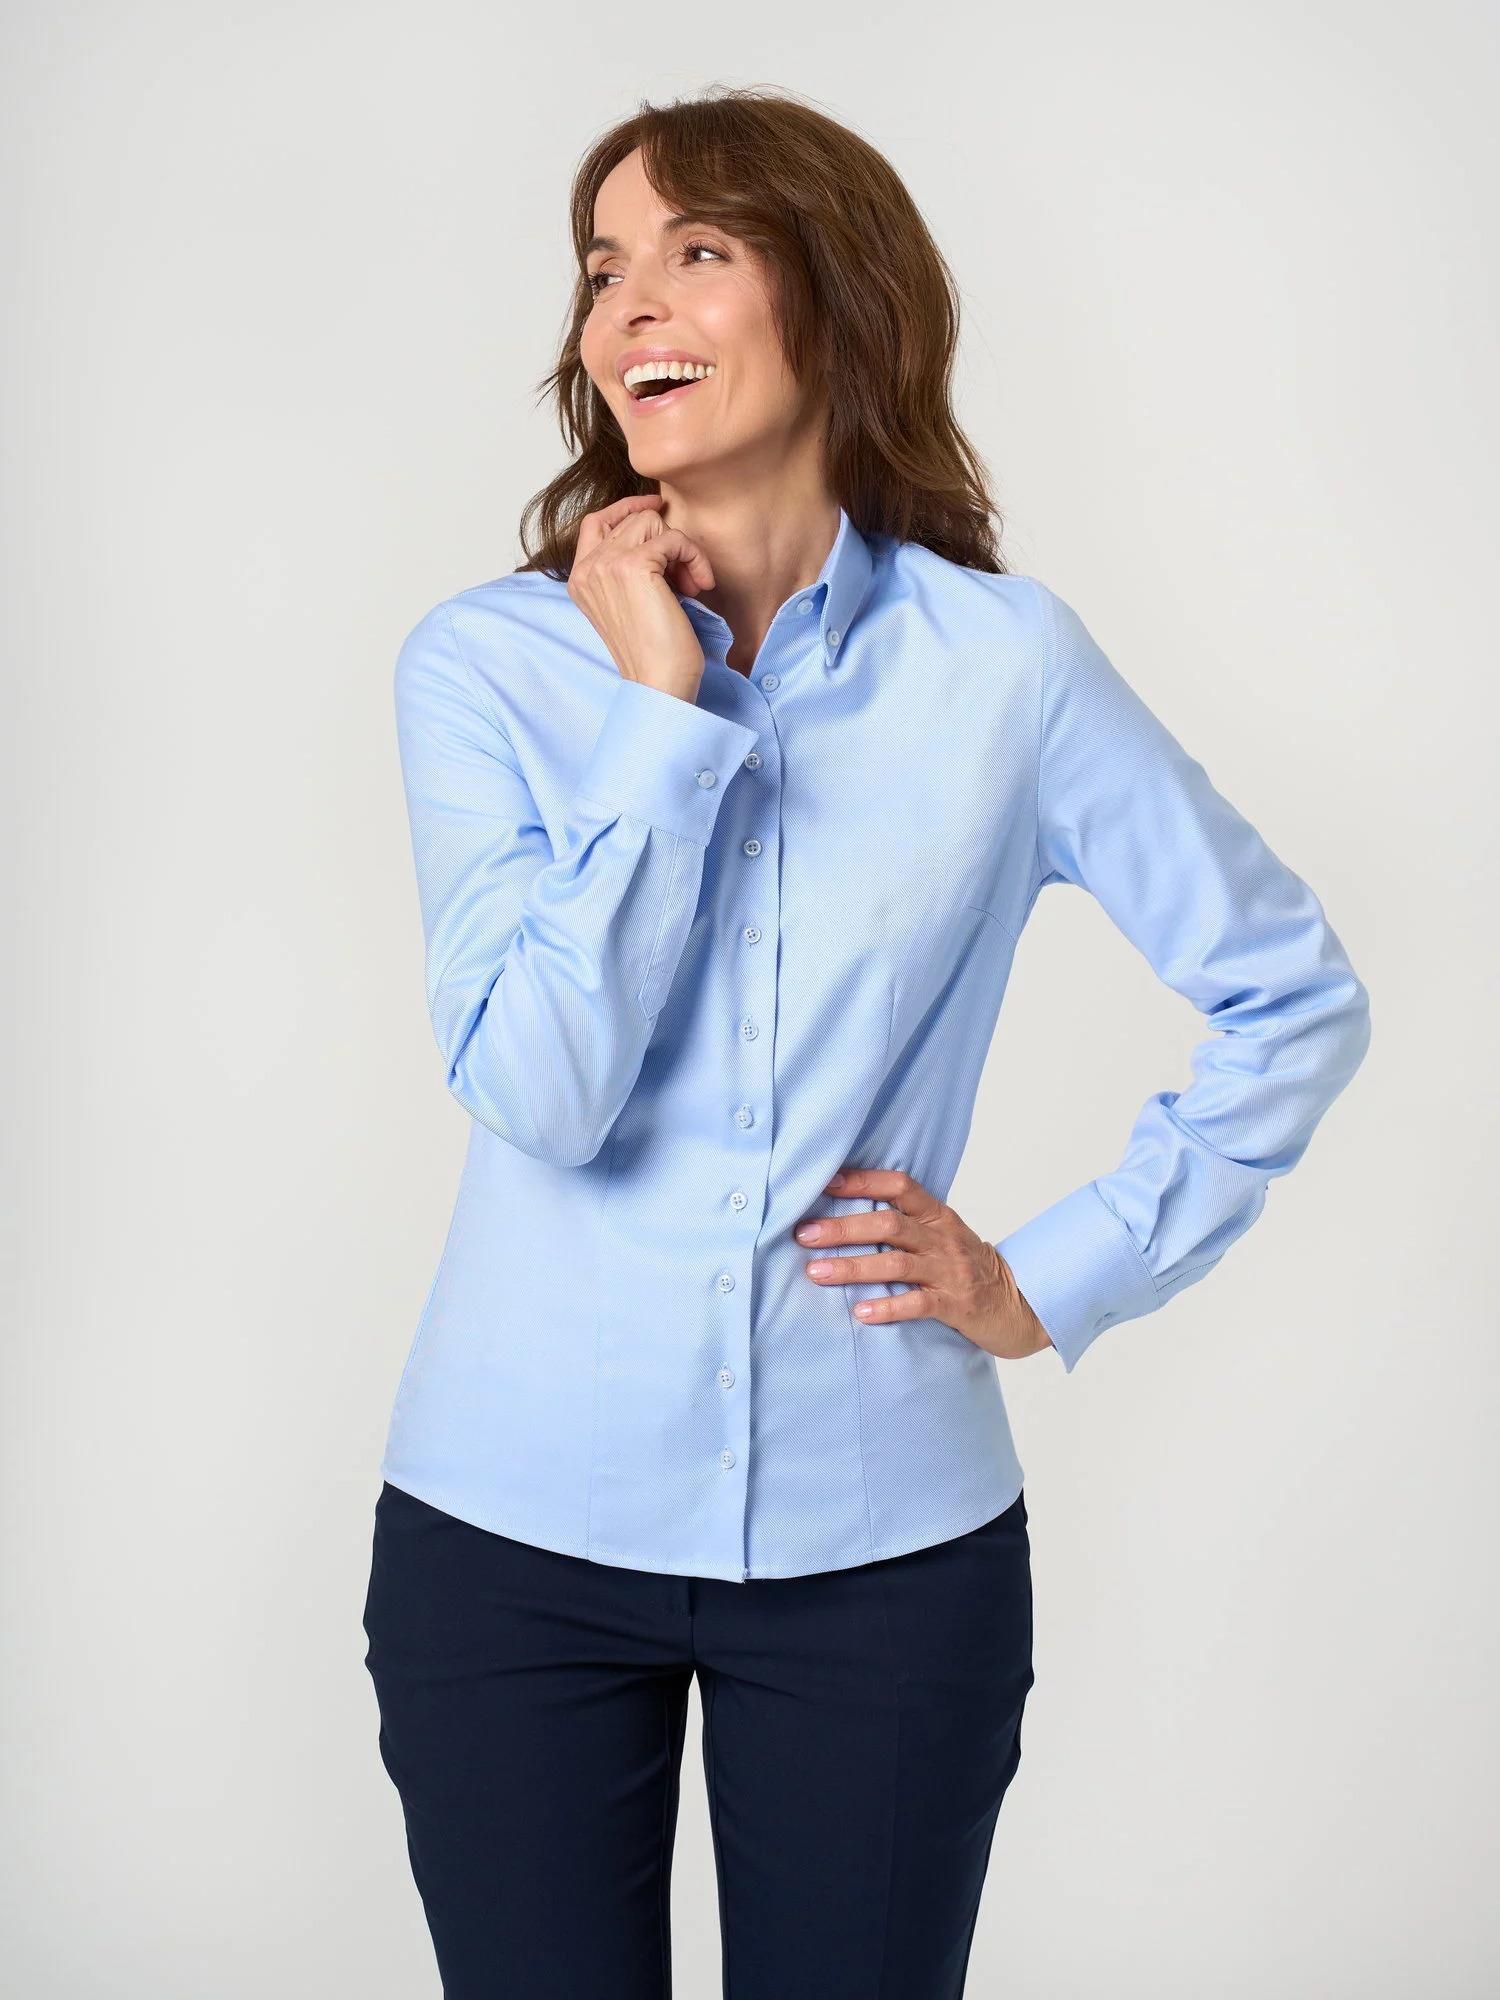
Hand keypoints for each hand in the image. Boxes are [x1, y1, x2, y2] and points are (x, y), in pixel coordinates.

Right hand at [567, 495, 715, 701]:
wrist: (658, 682)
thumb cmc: (653, 651)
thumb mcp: (629, 602)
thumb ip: (626, 567)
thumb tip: (655, 524)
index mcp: (580, 579)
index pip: (595, 521)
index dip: (627, 508)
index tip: (657, 508)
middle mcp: (587, 568)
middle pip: (632, 520)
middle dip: (666, 542)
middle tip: (684, 578)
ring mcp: (606, 564)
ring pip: (652, 522)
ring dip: (682, 550)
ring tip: (689, 585)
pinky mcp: (633, 566)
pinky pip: (674, 537)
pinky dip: (694, 558)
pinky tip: (699, 587)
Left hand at [794, 1166, 1053, 1362]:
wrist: (1022, 1305)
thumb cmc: (969, 1269)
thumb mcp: (942, 1236)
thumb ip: (906, 1224)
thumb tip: (844, 1214)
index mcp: (938, 1216)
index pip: (899, 1185)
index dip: (862, 1180)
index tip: (824, 1181)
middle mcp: (942, 1238)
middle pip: (889, 1223)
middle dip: (843, 1227)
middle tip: (805, 1234)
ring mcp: (950, 1271)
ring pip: (896, 1263)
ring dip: (853, 1267)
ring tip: (816, 1272)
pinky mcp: (957, 1305)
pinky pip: (919, 1304)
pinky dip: (889, 1307)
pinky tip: (861, 1312)